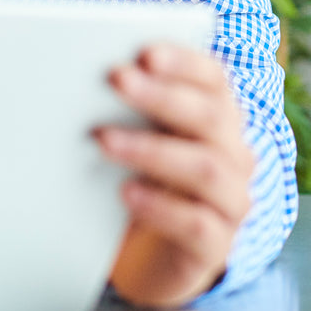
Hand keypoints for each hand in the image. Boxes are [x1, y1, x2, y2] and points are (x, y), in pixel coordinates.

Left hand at [97, 44, 254, 308]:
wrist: (143, 257)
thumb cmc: (132, 179)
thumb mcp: (128, 137)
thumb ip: (120, 106)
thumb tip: (76, 67)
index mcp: (216, 116)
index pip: (214, 78)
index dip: (183, 62)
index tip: (144, 52)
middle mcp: (233, 154)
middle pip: (210, 117)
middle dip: (162, 96)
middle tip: (117, 79)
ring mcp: (230, 201)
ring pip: (206, 168)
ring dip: (152, 149)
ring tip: (104, 139)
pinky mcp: (216, 247)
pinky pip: (198, 225)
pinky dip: (161, 207)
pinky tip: (125, 194)